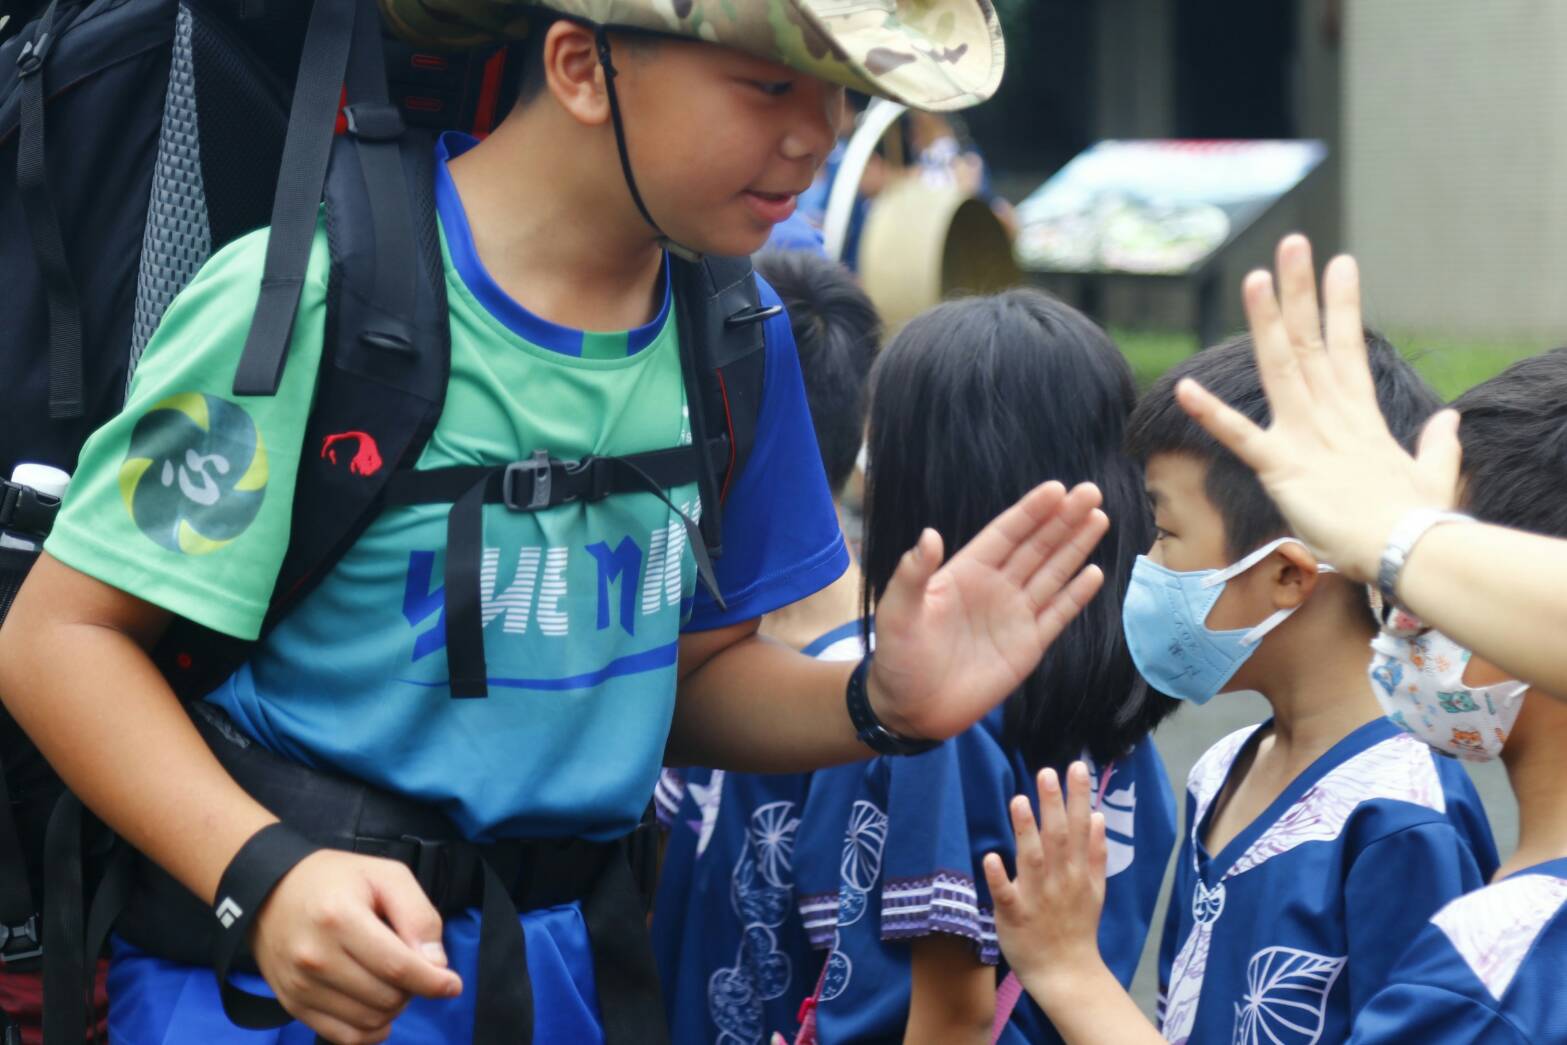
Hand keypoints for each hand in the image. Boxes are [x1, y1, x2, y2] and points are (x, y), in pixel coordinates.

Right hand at [251, 849, 462, 1042]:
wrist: (271, 892)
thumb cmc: (336, 880)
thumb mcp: (386, 875)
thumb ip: (418, 915)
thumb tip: (435, 964)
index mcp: (340, 919)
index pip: (397, 967)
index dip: (433, 981)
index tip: (452, 984)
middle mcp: (316, 958)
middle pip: (386, 997)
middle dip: (412, 989)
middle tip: (411, 967)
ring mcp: (301, 985)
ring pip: (369, 1021)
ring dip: (393, 1008)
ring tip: (390, 981)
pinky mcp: (293, 1004)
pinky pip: (344, 1037)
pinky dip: (371, 1030)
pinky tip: (378, 1009)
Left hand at [867, 481, 1107, 740]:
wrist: (912, 710)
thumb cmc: (898, 658)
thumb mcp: (897, 613)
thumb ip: (912, 575)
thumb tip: (929, 535)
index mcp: (966, 572)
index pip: (1006, 534)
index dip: (1031, 511)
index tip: (1057, 488)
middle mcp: (995, 587)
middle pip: (1036, 546)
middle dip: (1063, 519)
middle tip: (1091, 492)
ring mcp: (1014, 616)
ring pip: (1052, 573)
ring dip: (1075, 547)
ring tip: (1099, 518)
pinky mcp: (1028, 646)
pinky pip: (1057, 615)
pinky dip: (1076, 595)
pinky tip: (1094, 573)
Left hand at [983, 763, 1106, 1004]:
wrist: (1067, 973)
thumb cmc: (1077, 927)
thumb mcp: (1095, 889)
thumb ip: (1095, 853)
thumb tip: (1098, 816)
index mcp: (1078, 871)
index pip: (1079, 827)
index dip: (1077, 796)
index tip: (1075, 767)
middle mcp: (1060, 880)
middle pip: (1056, 837)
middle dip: (1052, 804)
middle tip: (1046, 771)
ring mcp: (1037, 897)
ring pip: (1032, 859)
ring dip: (1025, 830)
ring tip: (1018, 801)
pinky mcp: (1014, 915)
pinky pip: (1006, 894)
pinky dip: (999, 877)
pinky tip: (991, 857)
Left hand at [1173, 234, 1461, 581]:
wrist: (1408, 552)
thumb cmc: (1418, 523)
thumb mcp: (1433, 475)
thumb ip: (1438, 445)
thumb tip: (1450, 421)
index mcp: (1361, 416)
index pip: (1348, 348)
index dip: (1341, 305)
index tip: (1340, 262)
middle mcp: (1331, 415)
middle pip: (1311, 342)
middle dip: (1300, 292)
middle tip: (1291, 243)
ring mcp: (1306, 436)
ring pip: (1280, 367)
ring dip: (1265, 322)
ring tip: (1253, 278)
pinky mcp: (1283, 467)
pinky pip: (1239, 436)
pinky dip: (1210, 413)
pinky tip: (1183, 388)